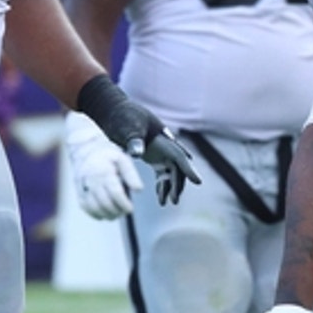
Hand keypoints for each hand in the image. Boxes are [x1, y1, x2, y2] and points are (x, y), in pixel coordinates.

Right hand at [64, 111, 142, 218]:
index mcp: (103, 170)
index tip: (130, 208)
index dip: (123, 203)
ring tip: (116, 214)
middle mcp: (91, 179)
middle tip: (125, 211)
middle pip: (104, 202)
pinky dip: (94, 213)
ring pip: (93, 206)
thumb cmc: (105, 153)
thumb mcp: (123, 158)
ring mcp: (82, 185)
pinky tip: (103, 214)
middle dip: (116, 210)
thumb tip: (138, 189)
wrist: (84, 147)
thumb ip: (131, 174)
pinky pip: (84, 206)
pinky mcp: (78, 190)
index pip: (114, 192)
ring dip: (106, 214)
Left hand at [75, 74, 201, 204]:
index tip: (198, 182)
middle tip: (173, 200)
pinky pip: (163, 173)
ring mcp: (161, 151)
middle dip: (178, 184)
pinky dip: (162, 184)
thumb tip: (138, 154)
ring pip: (172, 172)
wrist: (113, 110)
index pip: (179, 156)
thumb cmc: (121, 117)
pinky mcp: (153, 156)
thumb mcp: (126, 128)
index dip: (189, 169)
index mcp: (162, 139)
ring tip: (165, 202)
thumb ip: (133, 141)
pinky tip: (159, 196)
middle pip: (178, 167)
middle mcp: (166, 146)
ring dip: (170, 187)